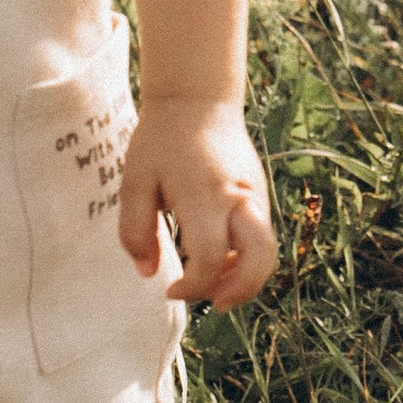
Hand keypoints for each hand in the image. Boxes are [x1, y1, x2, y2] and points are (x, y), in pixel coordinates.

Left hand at [119, 96, 276, 311]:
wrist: (198, 100)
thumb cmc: (160, 141)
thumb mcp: (134, 182)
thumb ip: (136, 231)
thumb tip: (149, 273)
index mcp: (204, 195)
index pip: (211, 258)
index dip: (193, 287)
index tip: (170, 290)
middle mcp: (239, 197)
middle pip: (259, 258)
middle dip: (240, 291)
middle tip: (214, 303)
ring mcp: (256, 195)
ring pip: (268, 250)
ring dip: (247, 278)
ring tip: (217, 287)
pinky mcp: (260, 194)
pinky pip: (263, 236)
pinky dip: (248, 258)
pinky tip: (222, 260)